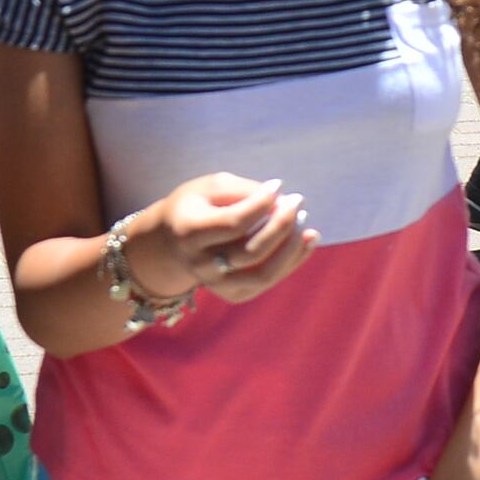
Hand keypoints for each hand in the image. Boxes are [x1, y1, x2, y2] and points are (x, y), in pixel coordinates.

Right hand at [125, 170, 315, 309]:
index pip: (234, 224)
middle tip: (297, 201)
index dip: (261, 204)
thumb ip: (244, 191)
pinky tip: (308, 239)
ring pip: (262, 274)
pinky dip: (293, 261)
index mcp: (190, 232)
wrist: (171, 245)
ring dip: (291, 248)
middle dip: (281, 225)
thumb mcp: (211, 187)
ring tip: (306, 223)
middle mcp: (201, 264)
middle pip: (250, 252)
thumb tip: (281, 199)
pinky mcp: (233, 294)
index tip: (278, 185)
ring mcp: (216, 284)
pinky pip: (268, 282)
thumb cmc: (196, 206)